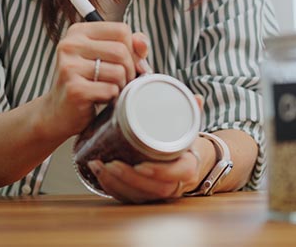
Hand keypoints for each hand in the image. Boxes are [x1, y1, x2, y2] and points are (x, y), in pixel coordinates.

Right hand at [39, 22, 150, 139]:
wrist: (59, 113)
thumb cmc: (86, 83)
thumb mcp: (105, 58)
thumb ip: (127, 46)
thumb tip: (142, 43)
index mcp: (78, 32)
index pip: (121, 30)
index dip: (132, 49)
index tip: (126, 64)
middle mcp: (70, 45)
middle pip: (121, 50)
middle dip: (129, 70)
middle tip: (120, 81)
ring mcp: (69, 67)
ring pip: (119, 71)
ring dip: (120, 85)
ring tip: (107, 89)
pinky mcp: (74, 89)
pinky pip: (110, 90)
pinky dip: (111, 98)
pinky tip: (99, 99)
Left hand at [86, 94, 206, 202]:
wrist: (185, 159)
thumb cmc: (183, 141)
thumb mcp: (188, 127)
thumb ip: (192, 112)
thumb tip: (197, 98)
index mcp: (187, 167)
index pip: (179, 174)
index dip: (159, 172)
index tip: (140, 164)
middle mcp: (174, 184)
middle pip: (153, 189)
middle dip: (128, 178)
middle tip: (110, 163)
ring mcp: (157, 192)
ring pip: (137, 196)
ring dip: (114, 183)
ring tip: (98, 165)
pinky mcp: (143, 195)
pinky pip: (127, 198)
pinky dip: (110, 187)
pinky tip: (98, 173)